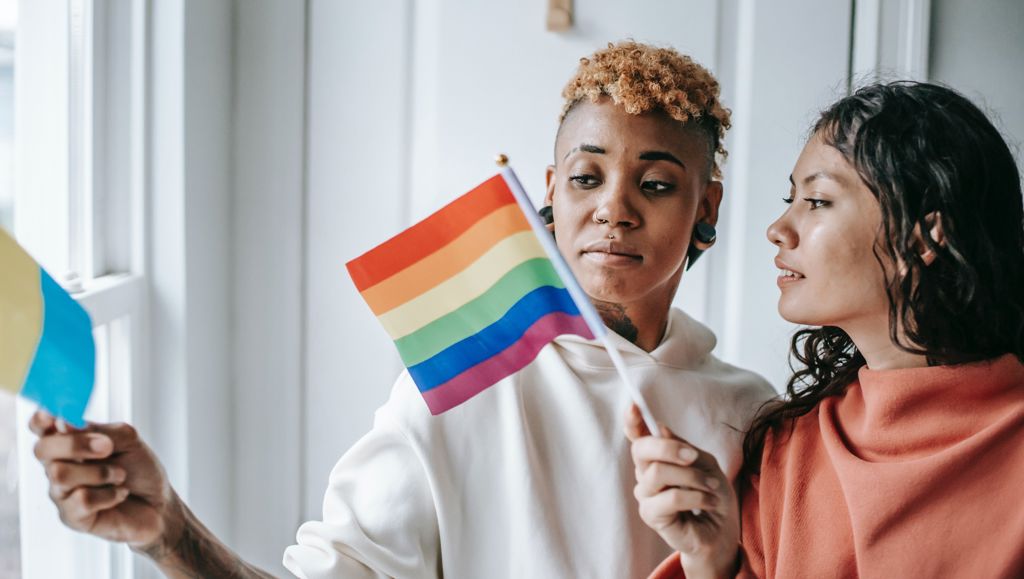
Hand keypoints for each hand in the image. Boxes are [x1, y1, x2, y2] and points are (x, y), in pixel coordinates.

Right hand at [30, 411, 177, 548]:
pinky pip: (82, 500)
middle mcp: (58, 465)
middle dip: (75, 445)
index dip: (42, 418)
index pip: (41, 426)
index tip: (58, 415)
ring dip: (100, 472)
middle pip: (42, 449)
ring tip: (120, 475)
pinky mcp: (71, 516)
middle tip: (107, 447)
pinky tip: (120, 494)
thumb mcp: (126, 440)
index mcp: (69, 442)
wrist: (159, 502)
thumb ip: (97, 430)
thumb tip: (63, 422)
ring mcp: (61, 492)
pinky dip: (110, 494)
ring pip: (60, 475)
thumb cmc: (140, 469)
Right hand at [625, 404, 739, 577]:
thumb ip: (683, 447)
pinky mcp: (650, 515)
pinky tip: (709, 503)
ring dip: (693, 478)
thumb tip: (660, 428)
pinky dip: (696, 497)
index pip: (638, 436)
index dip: (633, 421)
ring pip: (658, 473)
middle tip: (694, 456)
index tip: (633, 406)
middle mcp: (645, 473)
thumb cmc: (712, 495)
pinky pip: (670, 497)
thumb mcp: (704, 463)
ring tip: (712, 487)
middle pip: (641, 449)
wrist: (722, 531)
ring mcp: (646, 494)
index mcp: (657, 457)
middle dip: (669, 447)